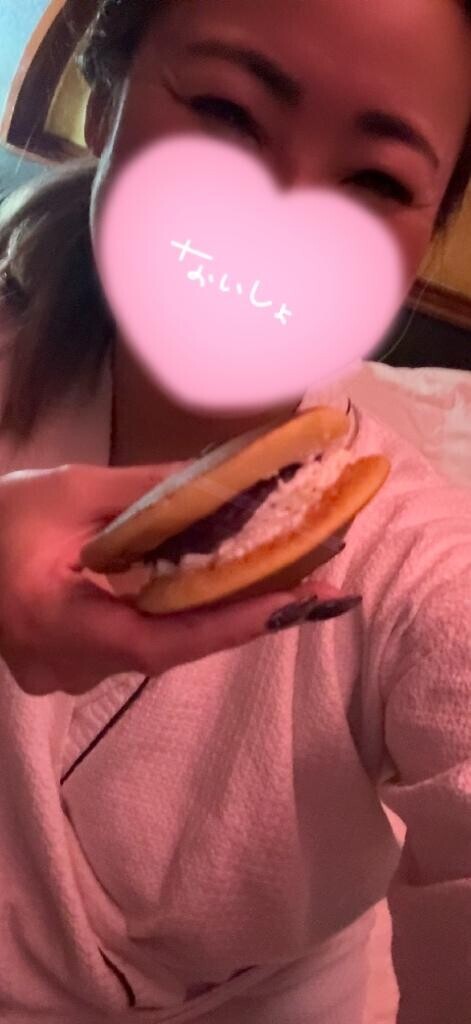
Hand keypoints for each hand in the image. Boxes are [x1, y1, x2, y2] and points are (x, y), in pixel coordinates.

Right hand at [0, 464, 345, 695]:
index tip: (291, 603)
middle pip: (167, 647)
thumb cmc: (0, 517)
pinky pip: (142, 642)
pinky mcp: (77, 663)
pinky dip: (184, 616)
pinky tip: (226, 589)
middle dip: (241, 616)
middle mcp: (66, 664)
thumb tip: (225, 479)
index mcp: (55, 622)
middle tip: (315, 586)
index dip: (225, 625)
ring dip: (217, 616)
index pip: (153, 640)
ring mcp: (70, 671)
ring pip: (159, 647)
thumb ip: (146, 492)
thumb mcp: (71, 491)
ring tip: (286, 583)